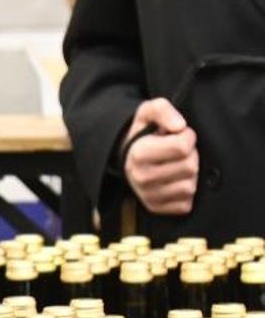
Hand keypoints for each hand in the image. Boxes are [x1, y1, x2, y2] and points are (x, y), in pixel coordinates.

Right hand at [122, 97, 196, 214]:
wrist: (128, 157)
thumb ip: (163, 110)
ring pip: (190, 187)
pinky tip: (174, 181)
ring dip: (188, 175)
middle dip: (190, 156)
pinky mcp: (156, 208)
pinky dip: (185, 193)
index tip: (179, 135)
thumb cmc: (144, 134)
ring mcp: (148, 196)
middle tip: (177, 152)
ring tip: (176, 166)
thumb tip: (179, 126)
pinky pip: (186, 204)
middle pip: (189, 167)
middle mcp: (141, 178)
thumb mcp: (148, 112)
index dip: (187, 137)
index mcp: (138, 154)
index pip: (182, 147)